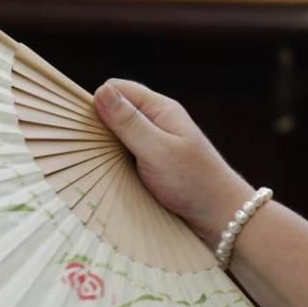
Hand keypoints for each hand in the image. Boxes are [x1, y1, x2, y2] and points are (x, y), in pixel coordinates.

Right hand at [93, 79, 253, 247]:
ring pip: (118, 136)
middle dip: (99, 127)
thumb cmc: (194, 182)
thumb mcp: (158, 150)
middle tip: (90, 152)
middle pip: (115, 112)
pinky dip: (115, 164)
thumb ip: (130, 123)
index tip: (86, 129)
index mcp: (160, 109)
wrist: (221, 217)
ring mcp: (155, 144)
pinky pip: (125, 156)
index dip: (98, 103)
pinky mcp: (153, 164)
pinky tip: (111, 177)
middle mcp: (157, 122)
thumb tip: (101, 91)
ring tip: (99, 167)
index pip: (117, 89)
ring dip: (106, 149)